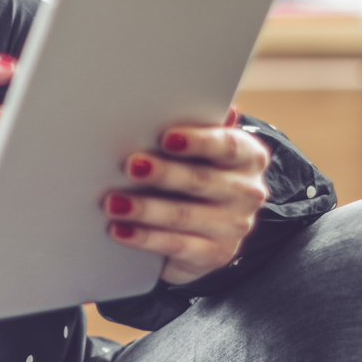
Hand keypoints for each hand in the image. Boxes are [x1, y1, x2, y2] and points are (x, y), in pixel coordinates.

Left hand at [103, 111, 270, 285]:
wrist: (213, 228)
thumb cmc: (201, 174)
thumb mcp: (205, 152)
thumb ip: (201, 128)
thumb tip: (213, 107)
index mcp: (248, 157)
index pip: (228, 145)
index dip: (198, 141)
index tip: (166, 137)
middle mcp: (247, 192)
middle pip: (201, 181)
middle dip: (163, 174)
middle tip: (130, 166)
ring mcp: (234, 227)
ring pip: (184, 216)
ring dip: (145, 209)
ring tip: (113, 202)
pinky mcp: (215, 255)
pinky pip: (175, 245)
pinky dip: (144, 238)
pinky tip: (120, 230)